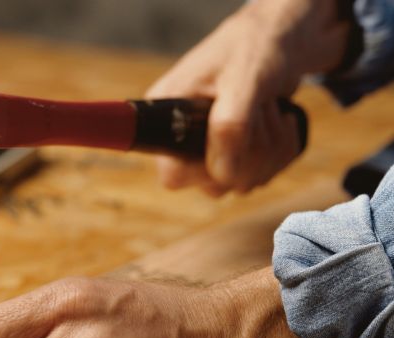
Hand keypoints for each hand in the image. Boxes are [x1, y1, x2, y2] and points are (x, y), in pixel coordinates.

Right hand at [147, 0, 348, 194]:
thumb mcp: (244, 79)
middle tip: (263, 115)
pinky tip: (282, 122)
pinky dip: (279, 153)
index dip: (205, 170)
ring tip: (273, 112)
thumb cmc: (257, 46)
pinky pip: (256, 175)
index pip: (172, 173)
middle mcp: (183, 135)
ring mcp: (210, 145)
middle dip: (250, 155)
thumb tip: (224, 175)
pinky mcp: (235, 150)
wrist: (285, 37)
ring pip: (238, 182)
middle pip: (211, 183)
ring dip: (270, 152)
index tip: (232, 144)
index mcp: (167, 115)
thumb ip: (231, 126)